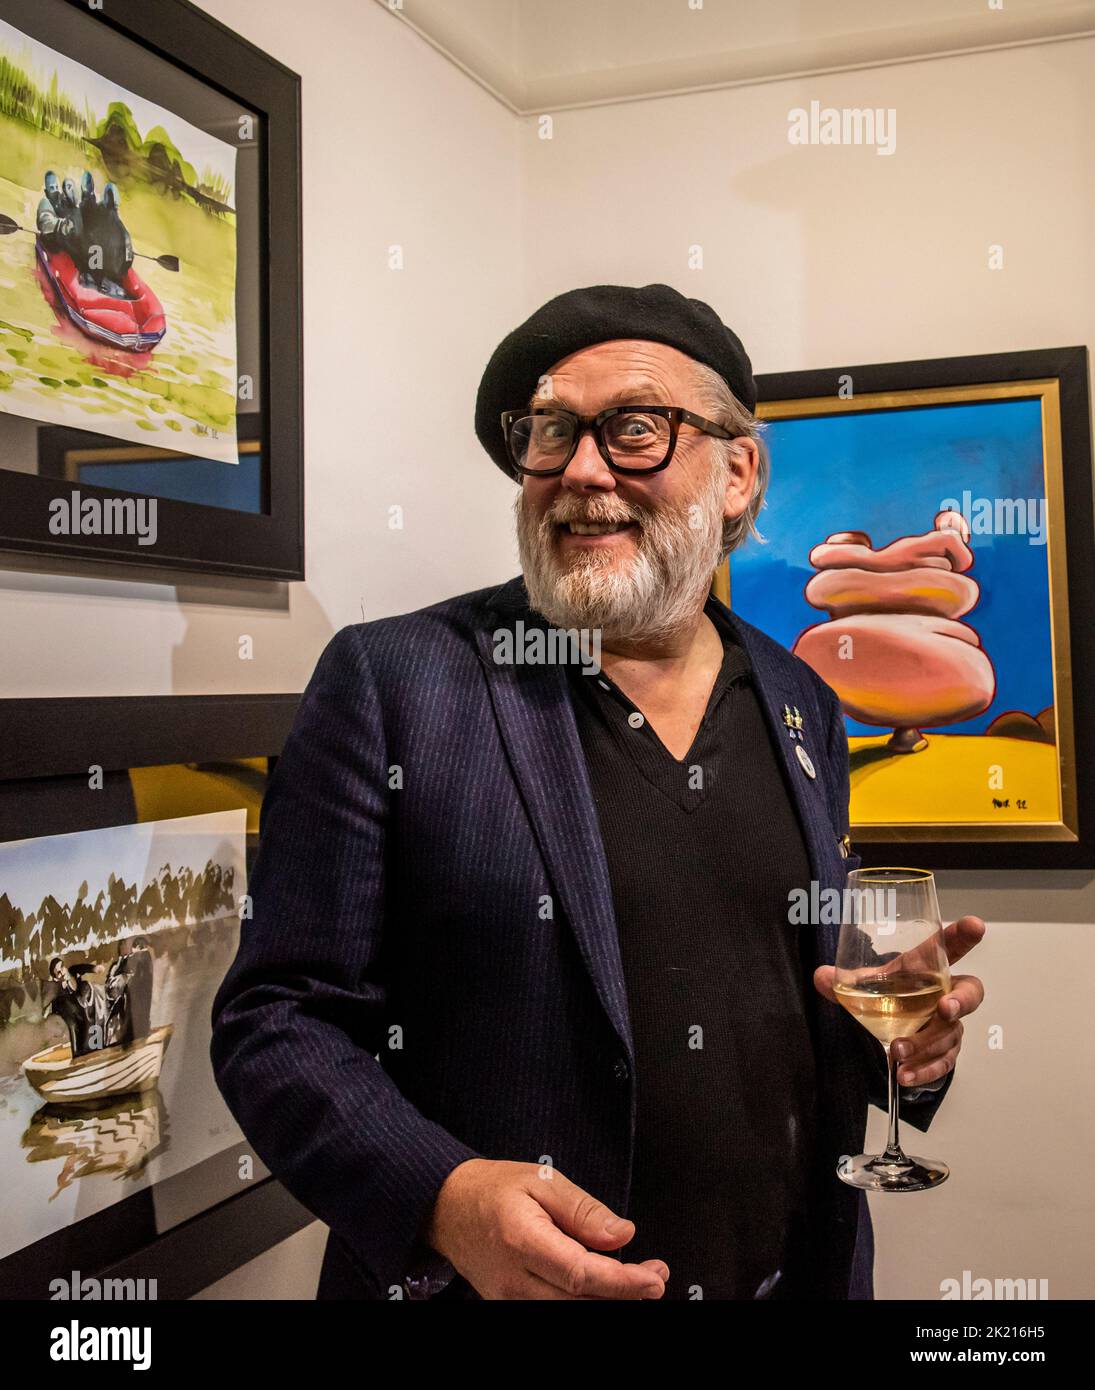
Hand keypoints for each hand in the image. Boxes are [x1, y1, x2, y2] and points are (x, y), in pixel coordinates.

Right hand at [424, 1157, 667, 1299]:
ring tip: (638, 1278)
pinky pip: (554, 1310)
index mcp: (522, 1241)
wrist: (447, 1207)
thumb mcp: (541, 1181)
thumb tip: (623, 1234)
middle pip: (580, 1303)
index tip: (654, 1278)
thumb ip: (583, 1210)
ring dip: (608, 1301)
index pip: (581, 1275)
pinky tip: (603, 1284)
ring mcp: (509, 1300)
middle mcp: (513, 1281)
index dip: (623, 1283)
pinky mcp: (511, 1307)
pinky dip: (584, 1301)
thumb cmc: (493, 1190)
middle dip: (625, 1294)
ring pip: (569, 1313)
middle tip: (655, 1275)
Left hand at [814, 914, 985, 1085]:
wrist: (897, 1027)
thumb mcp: (868, 985)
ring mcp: (950, 1023)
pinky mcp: (946, 1050)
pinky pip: (944, 1061)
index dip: (963, 936)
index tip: (975, 925)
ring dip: (926, 1044)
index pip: (950, 947)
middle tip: (945, 1008)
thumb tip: (820, 976)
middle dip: (962, 1000)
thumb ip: (846, 982)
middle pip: (970, 992)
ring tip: (899, 1051)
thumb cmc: (892, 993)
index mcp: (928, 967)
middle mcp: (946, 992)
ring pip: (951, 1033)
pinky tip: (906, 1075)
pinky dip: (925, 1070)